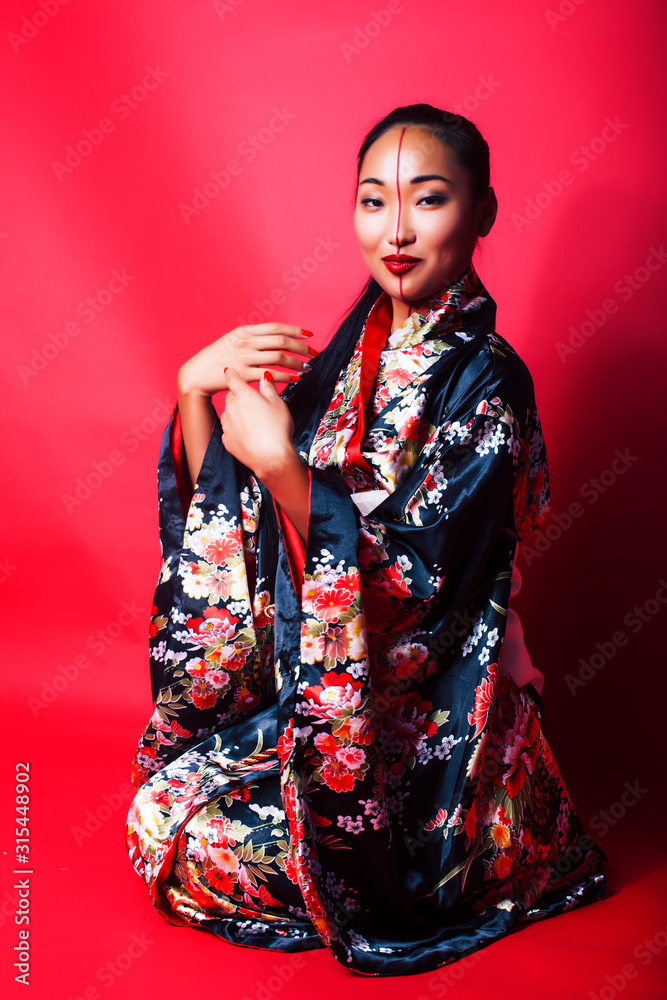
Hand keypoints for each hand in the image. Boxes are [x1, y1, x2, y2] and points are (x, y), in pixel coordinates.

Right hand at [178, 321, 315, 396]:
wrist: (196, 374)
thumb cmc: (215, 359)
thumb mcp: (232, 341)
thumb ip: (251, 339)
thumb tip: (272, 340)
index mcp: (244, 331)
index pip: (275, 327)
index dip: (295, 330)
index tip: (308, 334)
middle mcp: (246, 342)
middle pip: (281, 341)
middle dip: (301, 347)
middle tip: (313, 353)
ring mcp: (244, 358)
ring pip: (279, 357)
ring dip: (297, 363)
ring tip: (306, 368)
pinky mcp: (243, 374)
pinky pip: (270, 375)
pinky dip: (286, 377)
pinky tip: (295, 379)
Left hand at [220, 366, 298, 480]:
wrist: (272, 458)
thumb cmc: (278, 429)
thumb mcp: (278, 404)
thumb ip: (268, 388)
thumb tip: (264, 375)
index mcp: (244, 395)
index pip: (232, 378)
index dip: (231, 373)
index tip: (229, 370)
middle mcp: (231, 408)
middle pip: (231, 396)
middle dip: (238, 397)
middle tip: (254, 404)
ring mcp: (227, 425)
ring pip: (228, 413)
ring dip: (236, 414)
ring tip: (253, 422)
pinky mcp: (227, 440)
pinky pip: (229, 430)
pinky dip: (236, 430)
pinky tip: (249, 435)